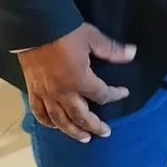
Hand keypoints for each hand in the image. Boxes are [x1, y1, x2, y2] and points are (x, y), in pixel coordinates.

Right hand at [19, 22, 135, 141]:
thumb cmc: (67, 33)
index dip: (115, 95)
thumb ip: (112, 50)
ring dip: (73, 131)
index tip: (124, 93)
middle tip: (105, 133)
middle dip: (94, 126)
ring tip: (83, 138)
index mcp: (80, 80)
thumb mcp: (93, 38)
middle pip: (81, 116)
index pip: (102, 94)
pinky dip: (48, 123)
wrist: (36, 28)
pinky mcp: (33, 91)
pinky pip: (40, 113)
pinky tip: (55, 126)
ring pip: (60, 120)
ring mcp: (46, 95)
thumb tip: (132, 53)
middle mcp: (63, 93)